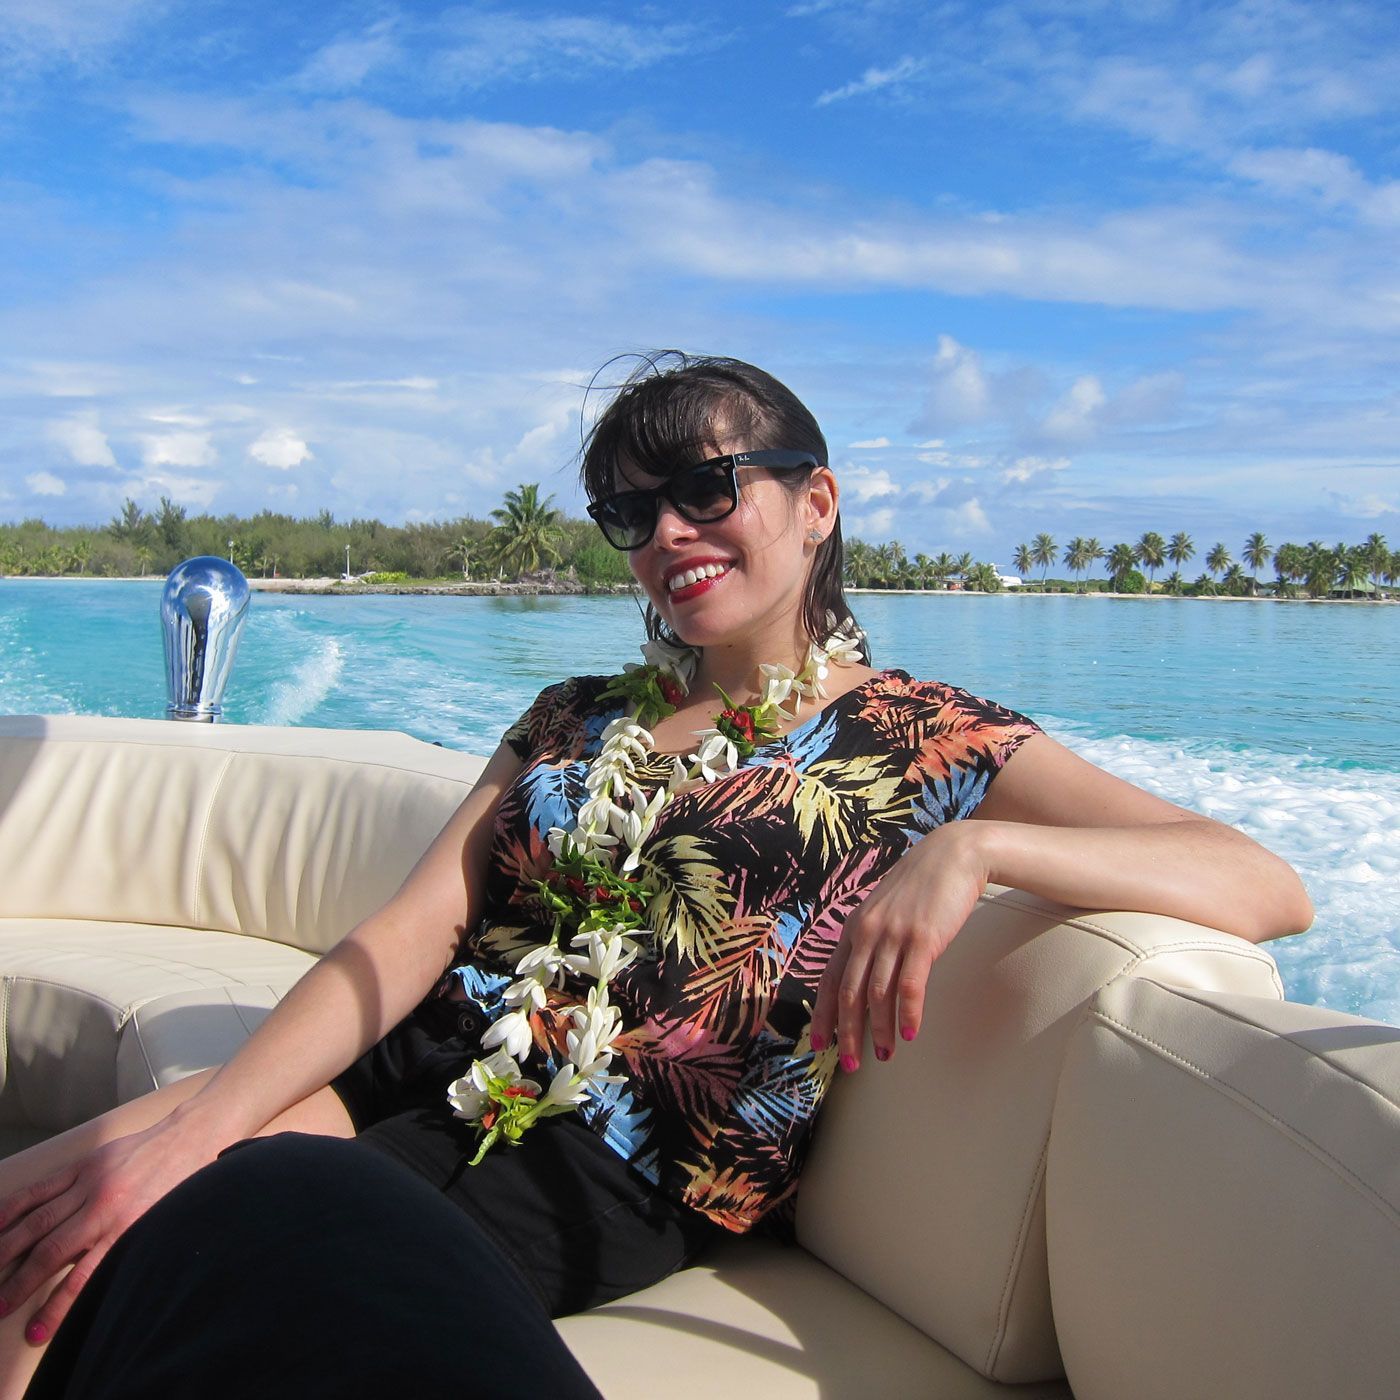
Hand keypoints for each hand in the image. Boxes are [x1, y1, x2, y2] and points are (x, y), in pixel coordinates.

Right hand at [0, 1115, 218, 1343]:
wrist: (192, 1136)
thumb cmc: (180, 1185)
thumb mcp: (159, 1225)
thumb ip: (124, 1249)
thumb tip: (89, 1280)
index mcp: (128, 1228)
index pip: (83, 1278)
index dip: (56, 1308)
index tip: (35, 1332)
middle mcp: (105, 1208)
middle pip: (51, 1253)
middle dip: (20, 1284)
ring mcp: (91, 1184)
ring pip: (38, 1222)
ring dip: (7, 1250)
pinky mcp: (85, 1164)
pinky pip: (42, 1189)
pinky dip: (14, 1208)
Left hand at [810, 822, 988, 1070]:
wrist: (952, 856)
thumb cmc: (921, 886)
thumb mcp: (886, 910)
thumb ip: (873, 938)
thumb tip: (867, 974)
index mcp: (854, 927)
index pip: (831, 979)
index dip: (824, 1015)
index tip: (818, 1044)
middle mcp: (867, 933)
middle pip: (849, 993)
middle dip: (847, 1033)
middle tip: (850, 1064)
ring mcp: (894, 936)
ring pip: (877, 995)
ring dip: (879, 1030)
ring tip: (885, 1055)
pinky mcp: (922, 939)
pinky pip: (910, 986)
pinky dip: (909, 1014)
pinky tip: (911, 1033)